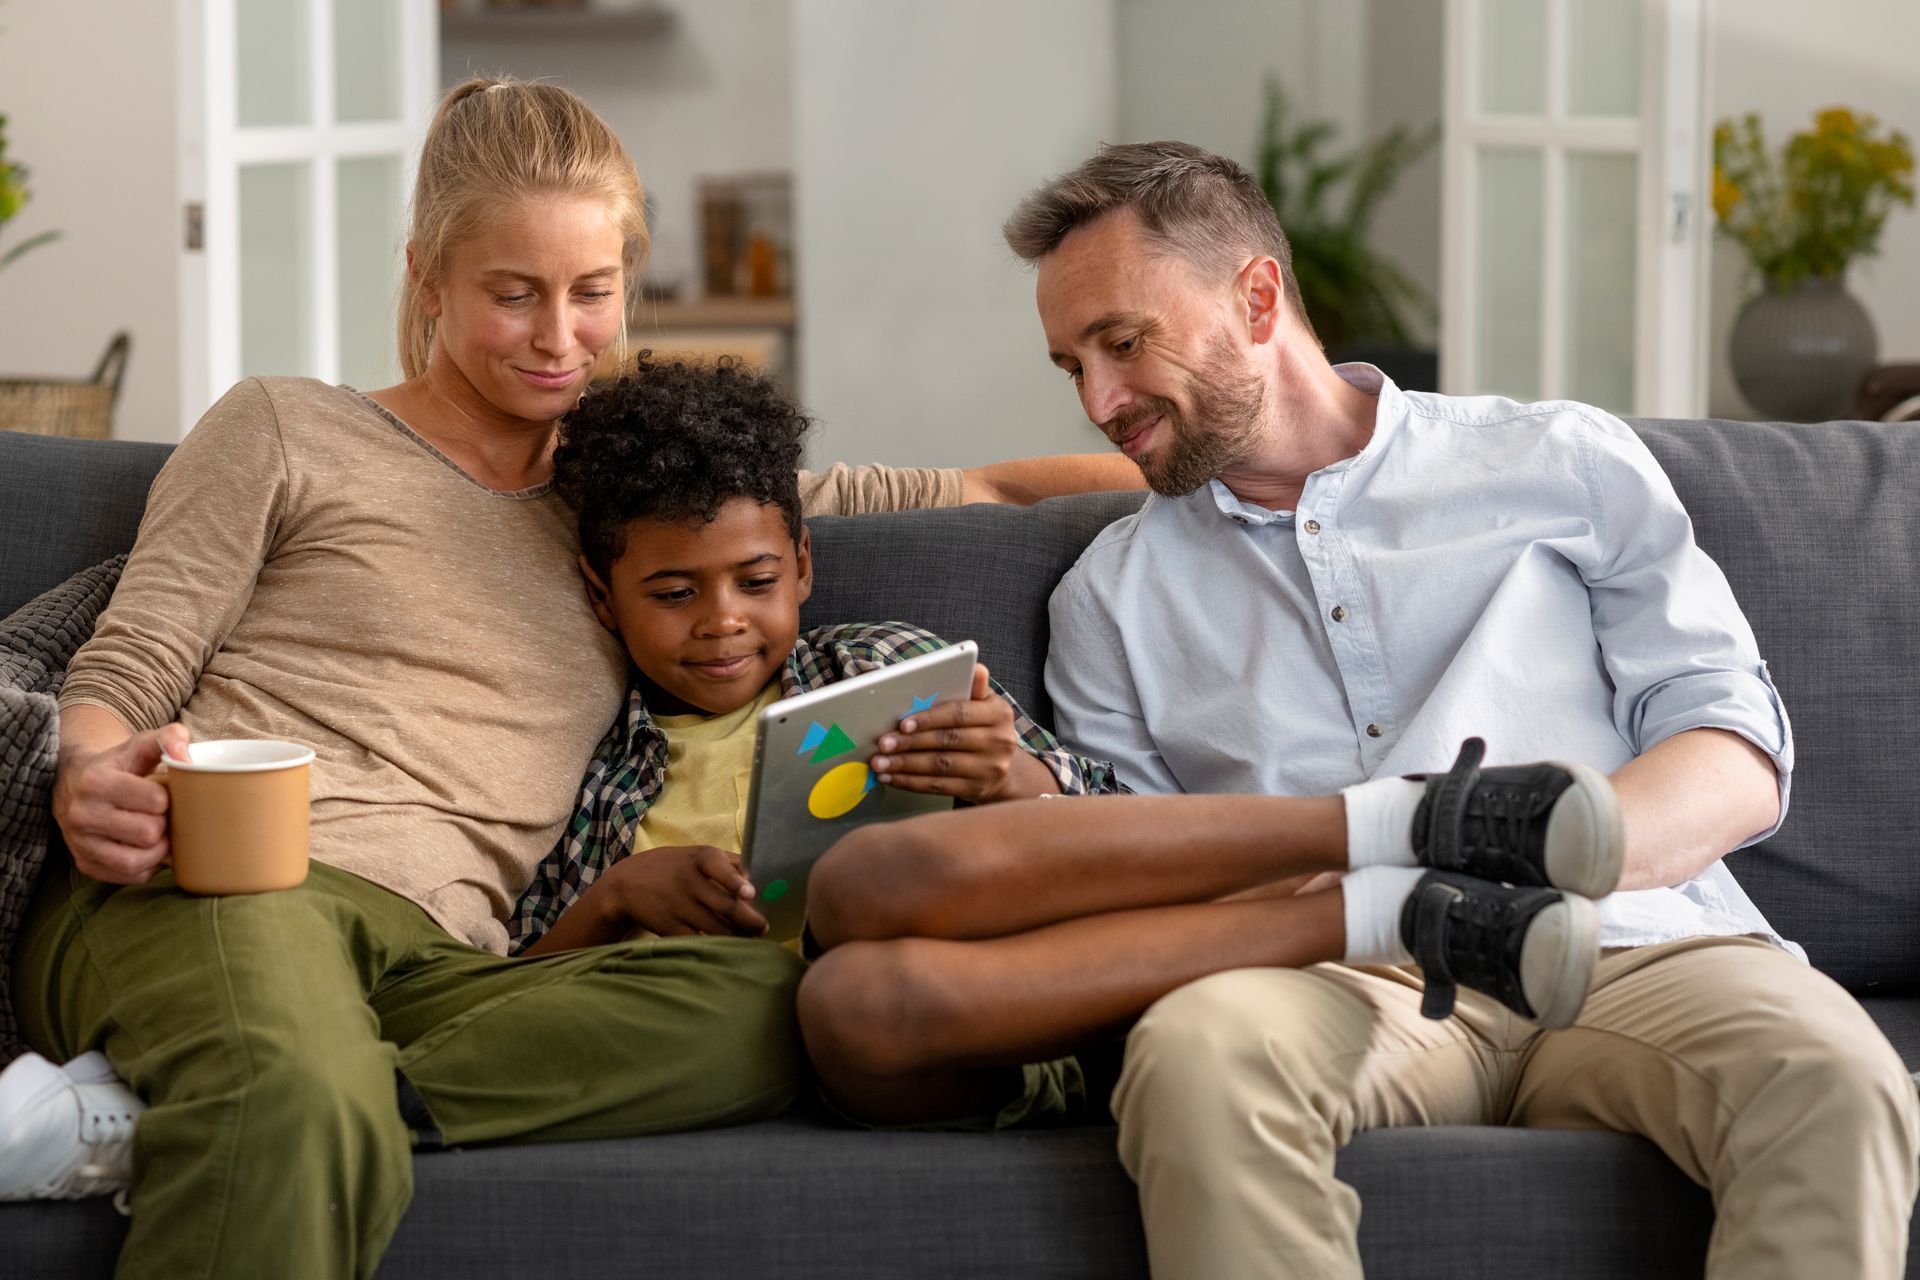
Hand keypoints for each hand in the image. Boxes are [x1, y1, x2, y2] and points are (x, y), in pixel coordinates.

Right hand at [53, 723, 189, 884]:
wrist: (73, 782)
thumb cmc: (118, 764)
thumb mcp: (139, 744)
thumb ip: (169, 738)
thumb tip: (187, 756)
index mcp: (96, 781)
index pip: (156, 801)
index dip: (169, 799)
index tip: (165, 794)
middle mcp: (81, 814)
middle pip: (149, 833)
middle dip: (164, 824)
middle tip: (163, 815)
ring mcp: (80, 843)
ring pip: (137, 862)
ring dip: (158, 850)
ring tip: (159, 833)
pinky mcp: (85, 864)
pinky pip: (129, 877)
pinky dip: (146, 866)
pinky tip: (146, 848)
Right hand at [596, 845, 767, 937]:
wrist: (625, 885)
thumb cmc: (672, 868)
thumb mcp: (695, 855)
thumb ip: (728, 863)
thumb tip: (761, 876)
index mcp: (699, 859)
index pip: (718, 867)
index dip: (734, 881)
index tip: (750, 894)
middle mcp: (688, 882)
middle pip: (724, 905)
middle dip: (749, 919)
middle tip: (764, 927)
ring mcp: (678, 907)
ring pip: (715, 927)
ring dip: (738, 936)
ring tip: (753, 939)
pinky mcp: (669, 928)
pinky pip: (697, 941)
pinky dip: (715, 946)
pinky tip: (729, 948)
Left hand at [869, 664, 1053, 803]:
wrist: (1003, 767)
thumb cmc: (983, 727)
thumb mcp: (984, 703)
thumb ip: (973, 686)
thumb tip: (975, 666)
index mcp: (998, 713)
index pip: (960, 714)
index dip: (930, 719)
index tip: (903, 724)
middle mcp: (999, 741)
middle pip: (947, 741)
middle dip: (910, 743)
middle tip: (882, 743)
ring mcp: (989, 769)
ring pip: (939, 766)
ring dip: (905, 765)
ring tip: (879, 762)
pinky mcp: (976, 790)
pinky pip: (938, 786)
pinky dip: (911, 782)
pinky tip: (892, 777)